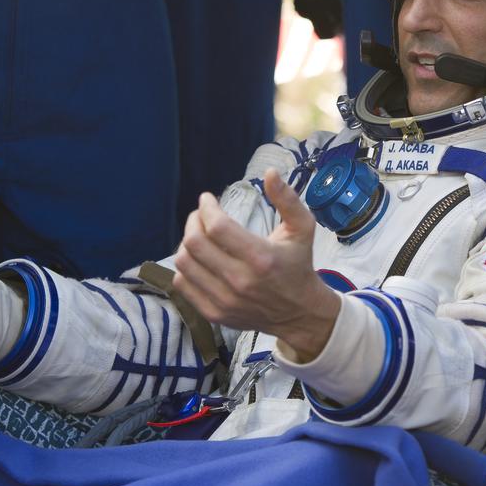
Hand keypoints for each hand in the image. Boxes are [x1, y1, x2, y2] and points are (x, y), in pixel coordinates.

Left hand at [172, 168, 340, 362]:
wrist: (299, 313)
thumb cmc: (299, 265)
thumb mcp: (302, 229)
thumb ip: (288, 199)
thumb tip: (270, 173)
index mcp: (261, 258)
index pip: (217, 227)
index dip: (206, 208)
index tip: (207, 199)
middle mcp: (240, 281)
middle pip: (195, 243)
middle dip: (193, 221)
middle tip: (201, 215)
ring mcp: (224, 300)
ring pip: (184, 263)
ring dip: (187, 243)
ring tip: (198, 235)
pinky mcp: (214, 313)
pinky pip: (182, 285)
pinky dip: (185, 267)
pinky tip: (199, 259)